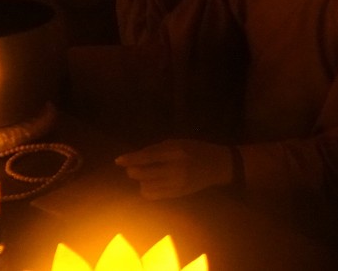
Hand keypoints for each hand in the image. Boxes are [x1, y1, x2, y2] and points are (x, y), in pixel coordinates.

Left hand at [115, 139, 234, 199]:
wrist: (219, 165)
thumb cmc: (197, 150)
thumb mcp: (179, 142)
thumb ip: (158, 149)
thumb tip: (136, 156)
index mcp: (176, 152)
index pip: (147, 157)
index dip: (131, 159)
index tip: (118, 161)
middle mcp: (175, 169)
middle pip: (143, 174)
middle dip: (133, 171)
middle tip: (133, 168)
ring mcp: (176, 184)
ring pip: (146, 186)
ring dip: (140, 181)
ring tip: (145, 176)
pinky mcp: (177, 194)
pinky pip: (154, 195)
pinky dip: (147, 190)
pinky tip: (150, 184)